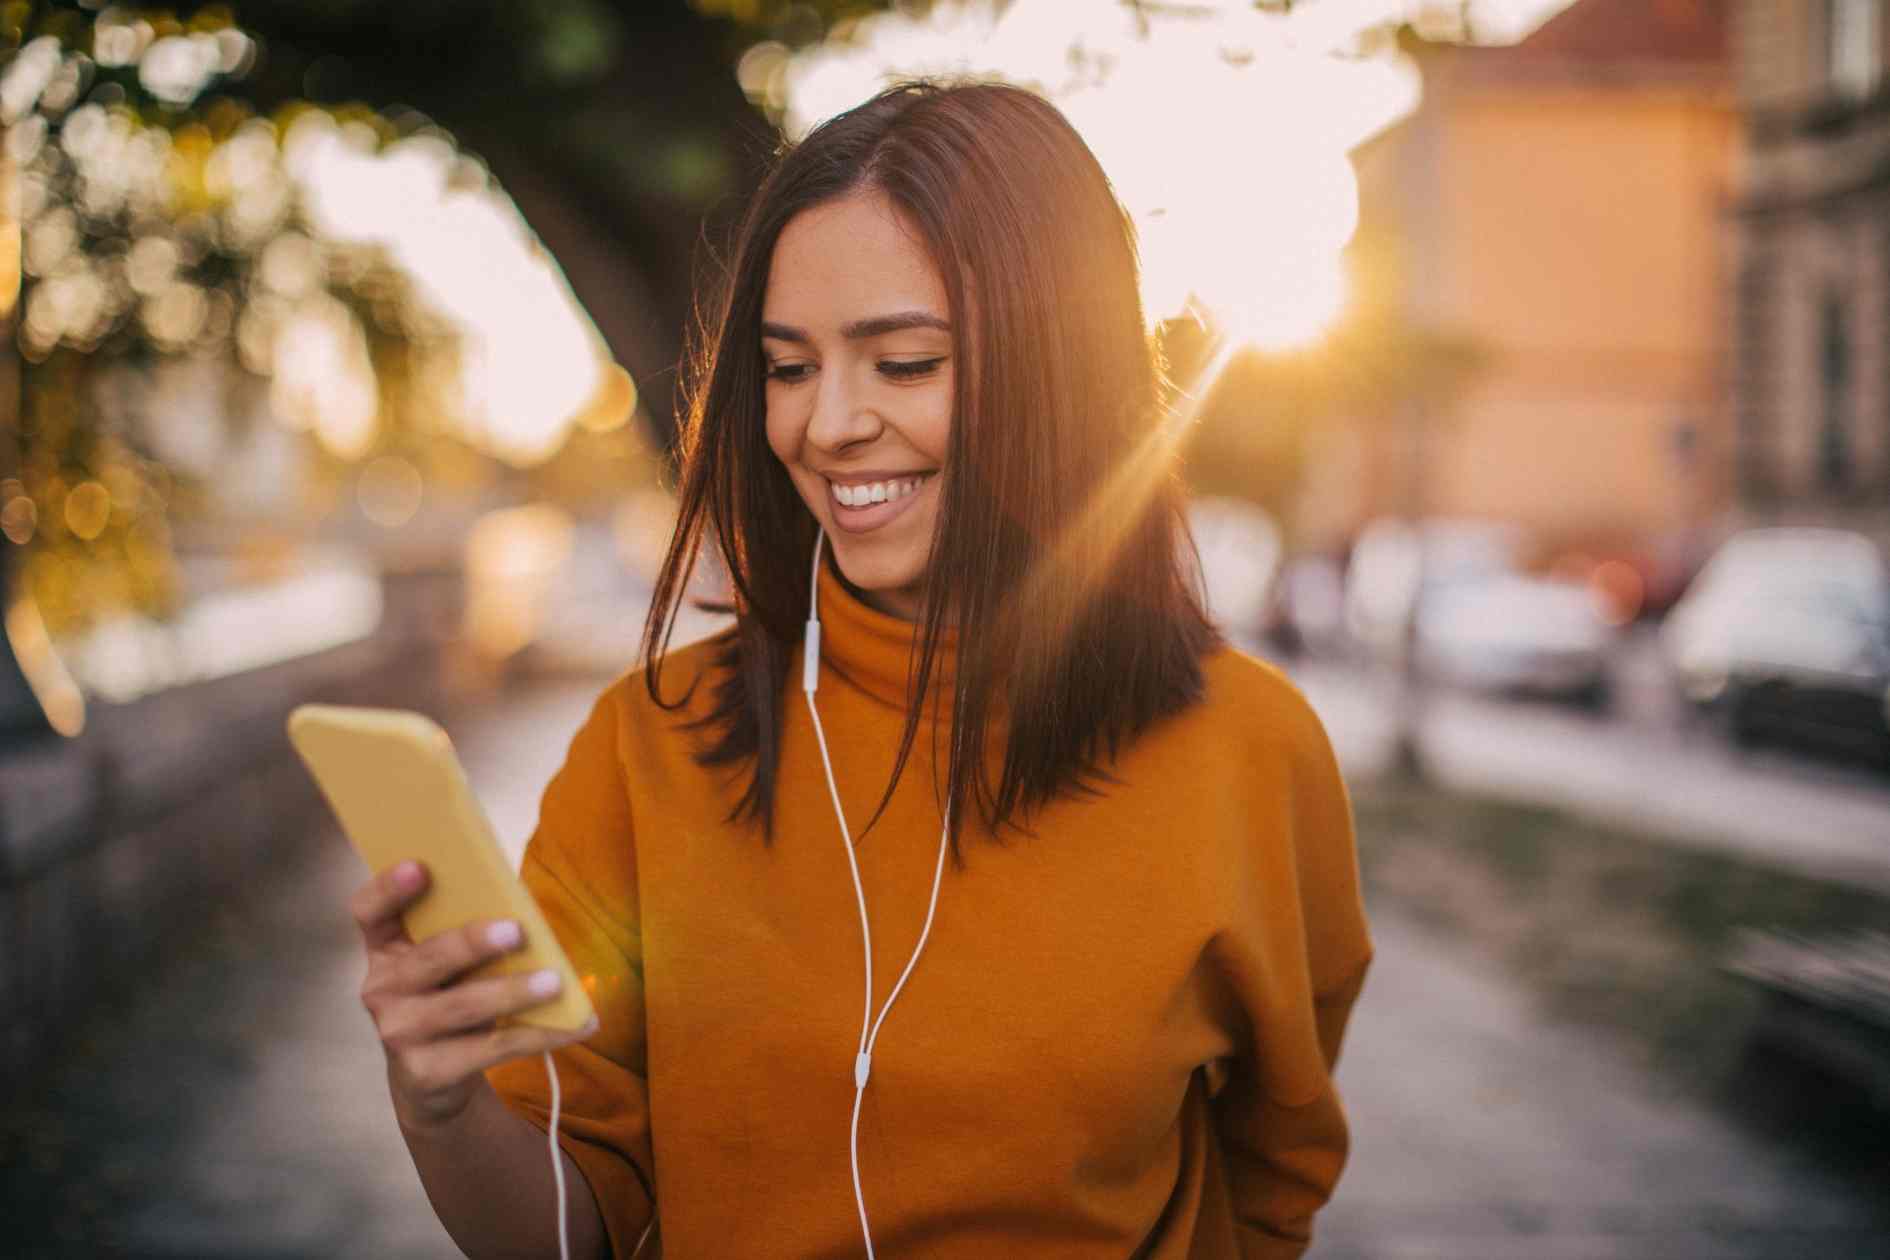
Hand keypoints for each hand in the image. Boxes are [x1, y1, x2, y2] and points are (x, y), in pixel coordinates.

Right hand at [350, 860, 598, 1133]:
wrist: (432, 1078)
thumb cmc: (450, 996)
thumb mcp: (449, 964)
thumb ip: (466, 932)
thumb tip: (525, 904)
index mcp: (386, 948)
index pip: (368, 911)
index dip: (388, 888)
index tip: (420, 867)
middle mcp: (381, 988)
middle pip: (426, 959)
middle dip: (472, 943)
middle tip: (516, 931)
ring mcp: (398, 1032)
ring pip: (460, 1007)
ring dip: (512, 992)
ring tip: (554, 982)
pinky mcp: (425, 1071)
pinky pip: (489, 1048)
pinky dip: (538, 1034)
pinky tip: (573, 1025)